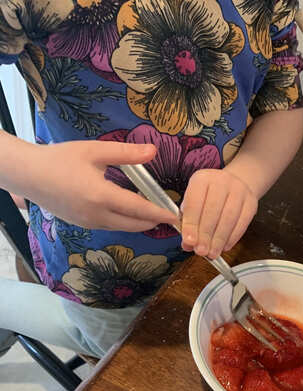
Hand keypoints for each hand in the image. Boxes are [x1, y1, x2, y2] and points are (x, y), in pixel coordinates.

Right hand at [9, 140, 177, 230]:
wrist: (27, 175)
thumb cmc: (60, 159)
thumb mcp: (94, 151)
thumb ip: (126, 153)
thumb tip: (153, 151)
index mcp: (101, 196)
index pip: (139, 209)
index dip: (159, 213)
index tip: (175, 215)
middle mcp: (97, 215)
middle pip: (134, 224)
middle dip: (153, 220)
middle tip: (168, 213)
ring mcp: (89, 223)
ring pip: (123, 227)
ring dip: (140, 222)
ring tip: (154, 211)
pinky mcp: (83, 225)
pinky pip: (111, 226)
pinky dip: (125, 221)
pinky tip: (130, 211)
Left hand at [180, 168, 257, 258]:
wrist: (236, 183)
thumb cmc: (210, 196)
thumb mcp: (194, 201)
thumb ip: (188, 221)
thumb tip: (188, 244)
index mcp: (202, 179)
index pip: (194, 203)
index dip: (191, 225)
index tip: (189, 242)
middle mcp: (221, 182)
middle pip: (212, 212)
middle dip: (206, 235)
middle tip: (201, 251)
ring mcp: (239, 191)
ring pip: (228, 218)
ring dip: (219, 239)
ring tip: (212, 253)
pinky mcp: (251, 202)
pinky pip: (242, 223)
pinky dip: (232, 237)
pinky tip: (225, 246)